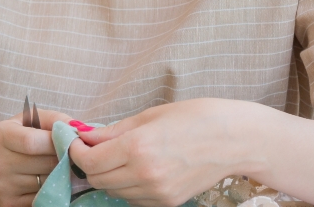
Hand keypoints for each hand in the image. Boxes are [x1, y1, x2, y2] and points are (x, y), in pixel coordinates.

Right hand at [0, 107, 73, 206]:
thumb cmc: (11, 138)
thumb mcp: (26, 120)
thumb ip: (54, 119)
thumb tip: (79, 128)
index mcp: (1, 136)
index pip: (33, 142)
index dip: (57, 141)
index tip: (70, 140)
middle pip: (45, 164)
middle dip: (65, 158)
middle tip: (74, 154)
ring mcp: (3, 186)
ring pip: (47, 182)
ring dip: (61, 175)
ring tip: (64, 166)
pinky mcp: (9, 204)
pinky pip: (41, 197)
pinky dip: (52, 189)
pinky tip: (53, 181)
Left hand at [68, 99, 262, 206]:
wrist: (236, 139)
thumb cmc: (197, 117)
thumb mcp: (151, 115)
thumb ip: (114, 130)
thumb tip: (85, 136)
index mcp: (138, 148)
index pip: (89, 160)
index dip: (76, 151)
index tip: (77, 142)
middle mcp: (145, 175)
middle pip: (97, 179)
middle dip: (89, 164)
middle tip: (93, 149)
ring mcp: (157, 192)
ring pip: (113, 192)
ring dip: (108, 176)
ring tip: (117, 157)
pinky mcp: (168, 202)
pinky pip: (134, 199)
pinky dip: (127, 186)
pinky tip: (137, 169)